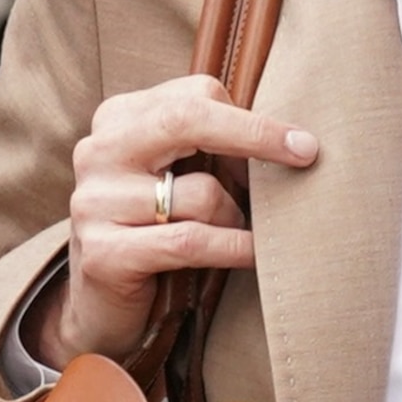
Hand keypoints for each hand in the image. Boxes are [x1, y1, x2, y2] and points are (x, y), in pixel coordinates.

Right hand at [30, 75, 318, 369]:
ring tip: (238, 231)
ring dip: (236, 217)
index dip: (251, 120)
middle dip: (256, 135)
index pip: (196, 95)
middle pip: (187, 119)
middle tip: (308, 153)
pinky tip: (254, 253)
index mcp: (118, 118)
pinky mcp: (103, 252)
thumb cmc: (158, 228)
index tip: (295, 143)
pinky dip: (235, 246)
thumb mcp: (180, 174)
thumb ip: (215, 145)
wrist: (101, 306)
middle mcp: (98, 151)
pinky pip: (191, 241)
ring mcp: (94, 202)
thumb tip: (292, 136)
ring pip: (200, 193)